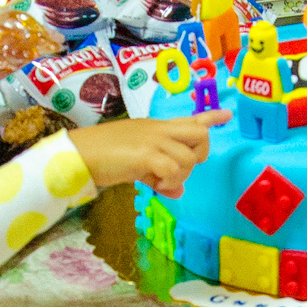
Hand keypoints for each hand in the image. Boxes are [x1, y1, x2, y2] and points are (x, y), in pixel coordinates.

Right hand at [71, 111, 228, 197]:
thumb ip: (159, 175)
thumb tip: (178, 191)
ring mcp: (154, 140)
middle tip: (179, 168)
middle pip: (200, 134)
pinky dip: (167, 182)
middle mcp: (159, 130)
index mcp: (157, 127)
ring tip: (158, 181)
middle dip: (200, 154)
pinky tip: (153, 185)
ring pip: (189, 158)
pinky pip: (172, 169)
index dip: (211, 117)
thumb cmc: (103, 156)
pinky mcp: (146, 154)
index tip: (227, 114)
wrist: (79, 153)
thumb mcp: (137, 164)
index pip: (190, 118)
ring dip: (179, 176)